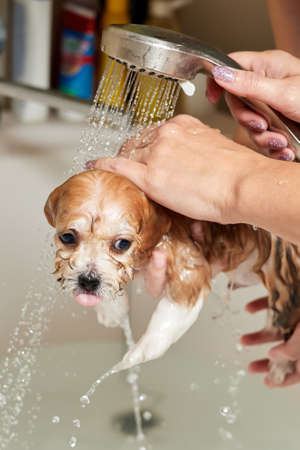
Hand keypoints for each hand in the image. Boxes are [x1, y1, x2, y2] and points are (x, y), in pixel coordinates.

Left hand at [89, 114, 263, 224]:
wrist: (245, 183)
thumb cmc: (240, 171)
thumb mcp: (218, 149)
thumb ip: (200, 147)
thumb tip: (196, 157)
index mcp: (183, 125)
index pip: (155, 132)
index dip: (147, 144)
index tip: (145, 150)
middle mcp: (166, 134)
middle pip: (139, 142)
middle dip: (133, 153)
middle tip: (131, 163)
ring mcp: (156, 154)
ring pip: (128, 154)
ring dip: (122, 161)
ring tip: (117, 169)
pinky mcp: (150, 177)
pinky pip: (118, 167)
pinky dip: (104, 165)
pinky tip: (95, 166)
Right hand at [207, 50, 299, 160]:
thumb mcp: (283, 93)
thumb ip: (249, 85)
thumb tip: (220, 74)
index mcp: (268, 68)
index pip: (232, 67)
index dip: (219, 80)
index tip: (212, 96)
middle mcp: (268, 86)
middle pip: (238, 102)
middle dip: (249, 119)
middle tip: (262, 125)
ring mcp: (273, 107)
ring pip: (250, 124)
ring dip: (264, 138)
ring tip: (280, 141)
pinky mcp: (278, 125)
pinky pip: (263, 137)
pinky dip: (273, 147)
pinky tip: (284, 149)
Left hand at [242, 297, 299, 386]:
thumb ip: (292, 351)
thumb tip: (273, 356)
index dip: (286, 379)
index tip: (267, 383)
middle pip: (287, 353)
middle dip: (267, 362)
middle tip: (250, 368)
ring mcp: (299, 317)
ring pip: (278, 330)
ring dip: (258, 336)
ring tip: (242, 341)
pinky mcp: (294, 297)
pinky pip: (275, 303)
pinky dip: (260, 306)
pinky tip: (248, 309)